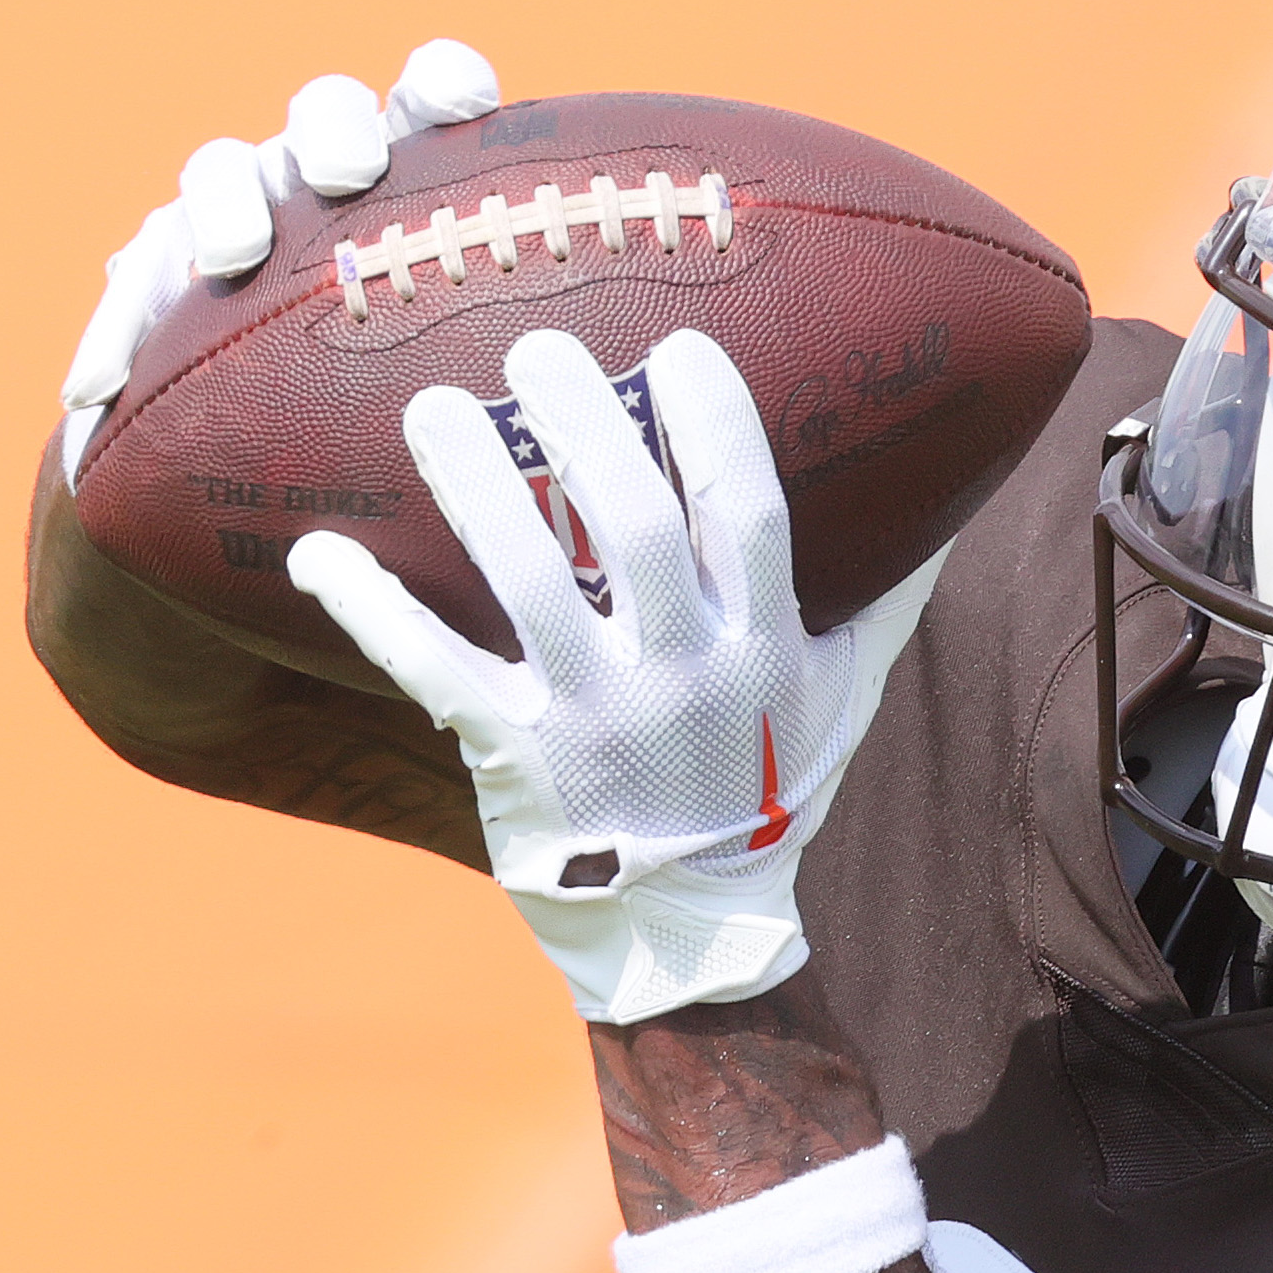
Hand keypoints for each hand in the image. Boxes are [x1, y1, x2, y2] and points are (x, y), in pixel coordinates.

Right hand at [57, 40, 501, 475]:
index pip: (436, 91)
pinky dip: (119, 329)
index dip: (445, 83)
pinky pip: (135, 277)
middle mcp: (325, 171)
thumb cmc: (435, 407)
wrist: (300, 442)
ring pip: (223, 168)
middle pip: (326, 112)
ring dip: (228, 202)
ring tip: (232, 257)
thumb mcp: (480, 383)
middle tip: (350, 173)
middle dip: (335, 130)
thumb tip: (595, 411)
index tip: (461, 102)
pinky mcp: (164, 256)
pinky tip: (99, 385)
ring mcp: (242, 203)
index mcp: (419, 174)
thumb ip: (510, 353)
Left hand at [287, 329, 939, 1022]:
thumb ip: (888, 596)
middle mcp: (683, 677)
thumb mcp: (844, 695)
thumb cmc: (768, 786)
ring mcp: (597, 720)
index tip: (677, 343)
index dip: (714, 423)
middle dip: (583, 423)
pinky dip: (373, 612)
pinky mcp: (517, 758)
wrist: (692, 929)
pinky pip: (436, 674)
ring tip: (431, 404)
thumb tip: (950, 500)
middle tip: (536, 345)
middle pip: (632, 526)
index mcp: (764, 647)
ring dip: (476, 485)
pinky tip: (322, 551)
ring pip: (529, 580)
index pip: (748, 512)